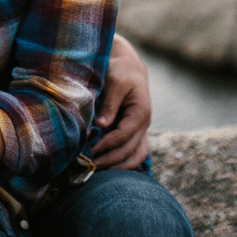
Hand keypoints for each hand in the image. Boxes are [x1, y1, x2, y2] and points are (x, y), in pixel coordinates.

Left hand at [93, 33, 151, 169]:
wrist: (128, 66)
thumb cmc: (120, 71)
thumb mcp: (115, 82)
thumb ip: (110, 104)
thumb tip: (102, 125)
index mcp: (141, 112)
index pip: (124, 135)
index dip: (108, 144)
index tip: (91, 150)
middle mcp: (144, 124)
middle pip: (131, 150)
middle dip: (112, 160)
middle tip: (92, 166)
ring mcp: (141, 130)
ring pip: (136, 156)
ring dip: (119, 166)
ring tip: (99, 170)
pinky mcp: (134, 132)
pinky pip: (133, 152)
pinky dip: (123, 162)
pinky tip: (107, 167)